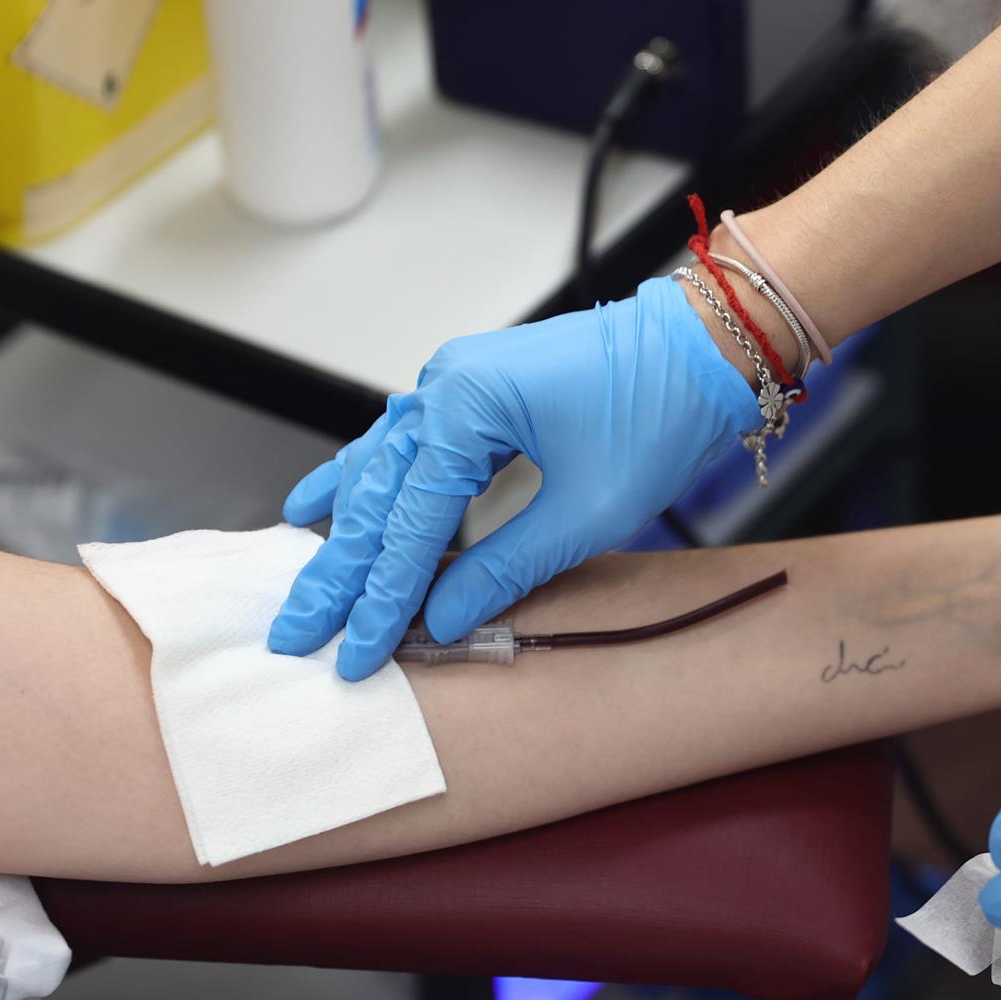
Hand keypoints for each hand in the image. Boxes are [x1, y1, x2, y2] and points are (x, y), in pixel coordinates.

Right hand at [269, 278, 758, 678]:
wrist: (703, 348)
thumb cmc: (658, 413)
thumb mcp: (586, 513)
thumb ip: (506, 568)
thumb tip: (442, 619)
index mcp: (465, 406)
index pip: (409, 523)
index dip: (382, 598)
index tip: (354, 652)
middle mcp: (444, 386)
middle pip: (378, 497)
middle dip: (341, 575)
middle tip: (298, 634)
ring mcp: (454, 383)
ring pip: (379, 469)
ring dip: (345, 532)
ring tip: (303, 583)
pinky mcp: (474, 392)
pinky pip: (403, 445)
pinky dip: (365, 482)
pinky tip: (317, 504)